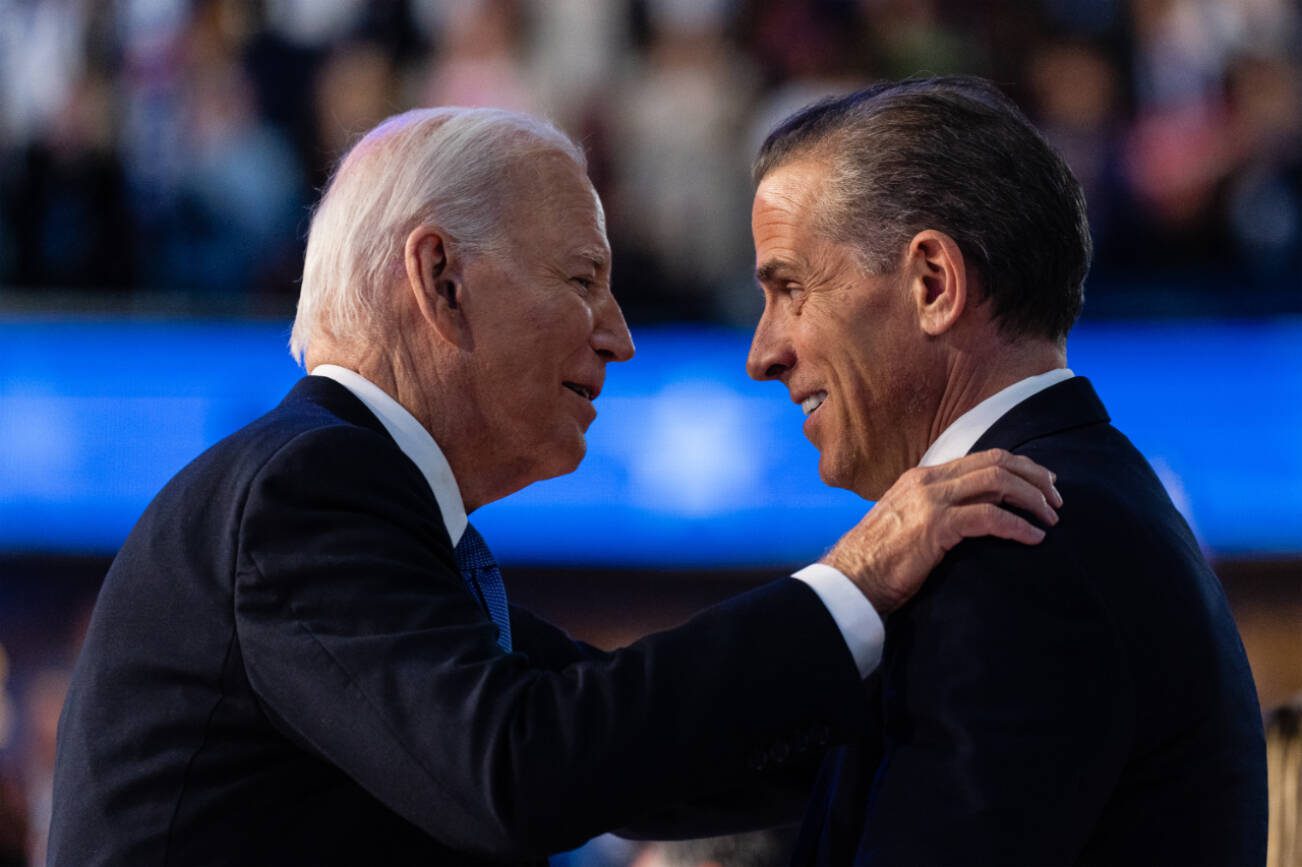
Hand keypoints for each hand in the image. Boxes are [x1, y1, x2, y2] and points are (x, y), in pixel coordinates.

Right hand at [822, 449, 1061, 613]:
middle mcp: (927, 481)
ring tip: (1050, 519)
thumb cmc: (878, 561)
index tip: (1043, 485)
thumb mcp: (908, 523)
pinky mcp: (935, 526)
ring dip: (1031, 499)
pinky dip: (1018, 526)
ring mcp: (930, 501)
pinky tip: (1033, 538)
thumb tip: (971, 516)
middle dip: (1034, 478)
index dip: (1019, 467)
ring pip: (997, 482)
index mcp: (922, 477)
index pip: (982, 458)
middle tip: (1056, 501)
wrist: (850, 579)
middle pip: (996, 463)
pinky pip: (989, 517)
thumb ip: (936, 511)